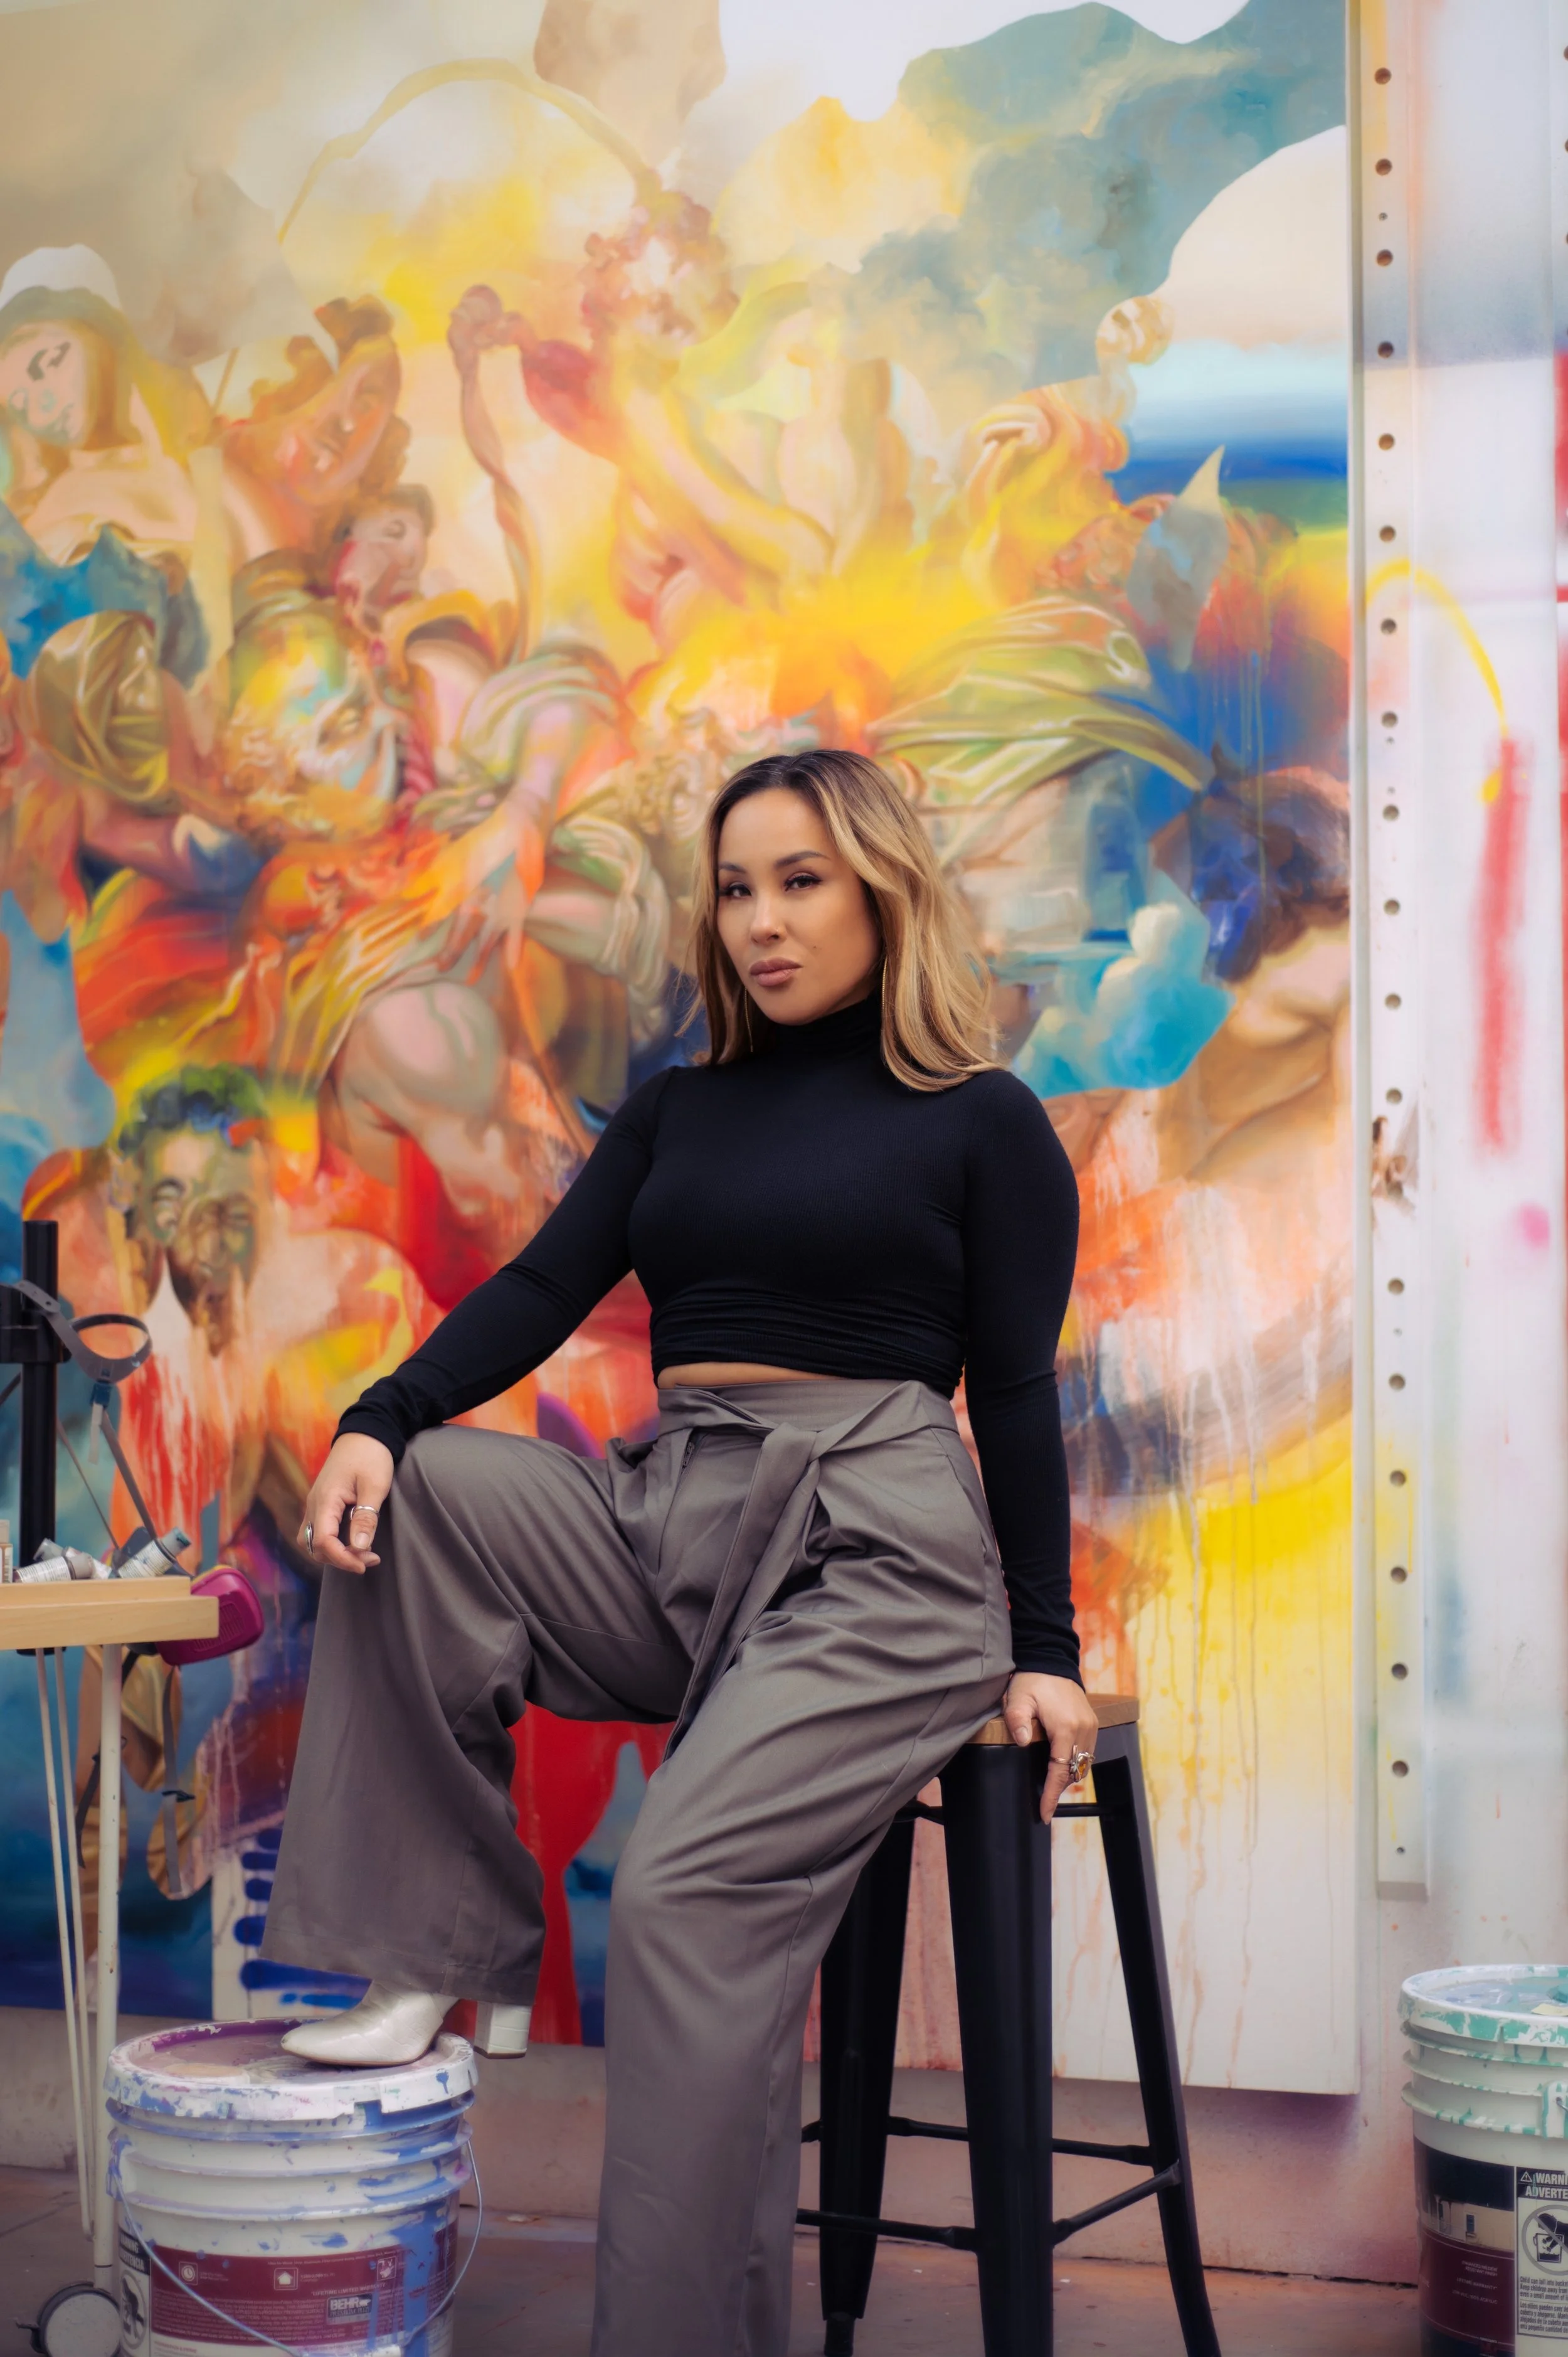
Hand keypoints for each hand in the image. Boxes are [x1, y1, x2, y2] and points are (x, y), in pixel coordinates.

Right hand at [299, 1435, 394, 1573]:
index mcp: (325, 1499)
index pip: (323, 1541)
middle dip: (339, 1558)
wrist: (364, 1433)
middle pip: (314, 1546)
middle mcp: (314, 1504)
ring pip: (312, 1541)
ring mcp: (315, 1504)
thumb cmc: (371, 1455)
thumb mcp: (374, 1485)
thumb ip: (366, 1517)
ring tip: (361, 1553)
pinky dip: (332, 1542)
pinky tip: (353, 1541)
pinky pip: (318, 1531)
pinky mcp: (322, 1503)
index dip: (342, 1558)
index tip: (365, 1564)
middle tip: (369, 1558)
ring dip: (333, 1553)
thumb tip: (360, 1548)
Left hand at [1002, 1671, 1098, 1823]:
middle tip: (1043, 1806)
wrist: (1051, 1659)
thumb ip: (1018, 1720)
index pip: (1060, 1771)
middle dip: (1059, 1789)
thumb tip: (1021, 1741)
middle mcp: (1084, 1729)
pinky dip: (1075, 1763)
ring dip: (1068, 1776)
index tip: (1044, 1814)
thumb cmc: (1032, 1680)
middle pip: (1074, 1771)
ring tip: (1050, 1788)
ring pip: (1083, 1764)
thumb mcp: (1018, 1698)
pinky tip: (1061, 1766)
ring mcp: (1090, 1726)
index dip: (1051, 1795)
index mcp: (1065, 1727)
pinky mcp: (1092, 1722)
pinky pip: (1087, 1751)